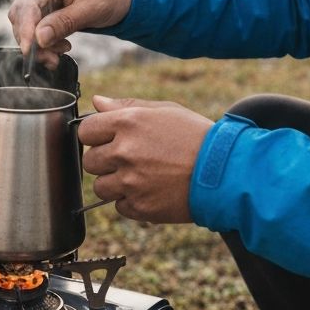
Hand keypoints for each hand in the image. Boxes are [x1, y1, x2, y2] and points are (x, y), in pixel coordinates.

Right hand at [7, 0, 132, 68]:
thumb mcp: (92, 9)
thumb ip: (64, 22)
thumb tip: (39, 38)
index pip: (29, 2)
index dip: (26, 28)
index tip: (28, 51)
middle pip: (21, 15)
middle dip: (33, 41)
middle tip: (52, 60)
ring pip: (24, 24)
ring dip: (38, 44)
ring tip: (61, 52)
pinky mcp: (41, 6)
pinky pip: (33, 27)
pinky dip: (43, 42)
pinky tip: (60, 47)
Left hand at [78, 96, 213, 222]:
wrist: (224, 171)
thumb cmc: (195, 136)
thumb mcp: (164, 110)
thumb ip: (126, 106)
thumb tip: (98, 102)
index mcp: (128, 123)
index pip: (85, 131)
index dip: (96, 135)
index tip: (108, 138)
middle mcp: (124, 152)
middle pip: (90, 161)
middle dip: (105, 160)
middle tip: (130, 158)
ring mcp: (130, 182)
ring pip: (100, 187)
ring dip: (115, 183)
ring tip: (142, 175)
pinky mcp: (139, 207)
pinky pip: (119, 206)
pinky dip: (131, 200)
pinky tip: (152, 189)